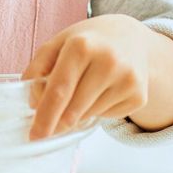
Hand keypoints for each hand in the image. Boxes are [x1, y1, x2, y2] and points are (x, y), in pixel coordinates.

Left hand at [21, 14, 150, 139]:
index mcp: (82, 45)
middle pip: (73, 109)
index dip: (45, 115)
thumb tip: (33, 102)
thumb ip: (39, 67)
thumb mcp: (59, 42)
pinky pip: (106, 117)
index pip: (59, 89)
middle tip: (45, 131)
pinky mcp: (139, 96)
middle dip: (56, 123)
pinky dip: (96, 111)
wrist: (130, 37)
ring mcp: (127, 80)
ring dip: (76, 113)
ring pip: (89, 115)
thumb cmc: (87, 42)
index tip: (34, 136)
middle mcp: (108, 61)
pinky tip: (102, 91)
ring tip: (82, 89)